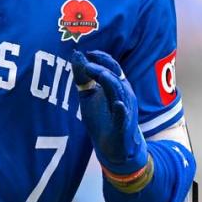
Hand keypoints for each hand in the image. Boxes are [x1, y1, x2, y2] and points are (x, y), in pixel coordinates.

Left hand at [71, 50, 147, 174]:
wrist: (113, 148)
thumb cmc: (102, 119)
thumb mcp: (88, 96)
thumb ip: (82, 77)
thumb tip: (75, 55)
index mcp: (117, 86)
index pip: (113, 66)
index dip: (102, 58)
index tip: (88, 52)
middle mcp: (124, 95)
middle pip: (116, 77)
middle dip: (103, 69)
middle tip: (87, 65)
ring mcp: (125, 111)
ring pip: (120, 93)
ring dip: (110, 83)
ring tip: (99, 74)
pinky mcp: (122, 127)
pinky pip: (124, 117)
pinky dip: (122, 110)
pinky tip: (118, 104)